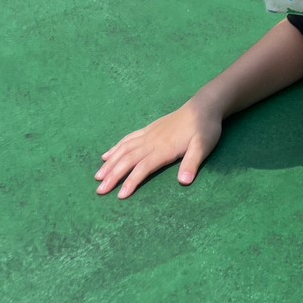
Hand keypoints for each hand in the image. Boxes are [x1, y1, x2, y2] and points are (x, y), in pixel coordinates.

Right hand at [95, 97, 222, 198]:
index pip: (143, 167)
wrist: (203, 106)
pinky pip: (128, 139)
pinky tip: (107, 155)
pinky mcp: (149, 129)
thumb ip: (192, 163)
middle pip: (128, 159)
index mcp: (164, 148)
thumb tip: (184, 182)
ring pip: (124, 149)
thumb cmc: (205, 129)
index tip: (120, 195)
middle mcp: (152, 141)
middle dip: (113, 175)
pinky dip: (116, 148)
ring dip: (110, 163)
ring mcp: (149, 134)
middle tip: (99, 191)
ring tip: (98, 176)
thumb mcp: (203, 147)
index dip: (131, 181)